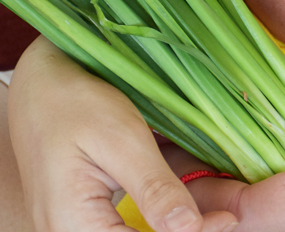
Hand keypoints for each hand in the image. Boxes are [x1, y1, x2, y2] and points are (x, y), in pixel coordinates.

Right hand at [8, 36, 237, 231]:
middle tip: (224, 213)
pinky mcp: (90, 209)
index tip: (227, 220)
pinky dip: (161, 208)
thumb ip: (154, 188)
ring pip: (138, 231)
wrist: (42, 83)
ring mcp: (79, 223)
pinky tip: (187, 196)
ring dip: (175, 222)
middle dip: (184, 228)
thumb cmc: (75, 102)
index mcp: (73, 226)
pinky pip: (129, 219)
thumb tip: (191, 228)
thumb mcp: (121, 140)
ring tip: (215, 208)